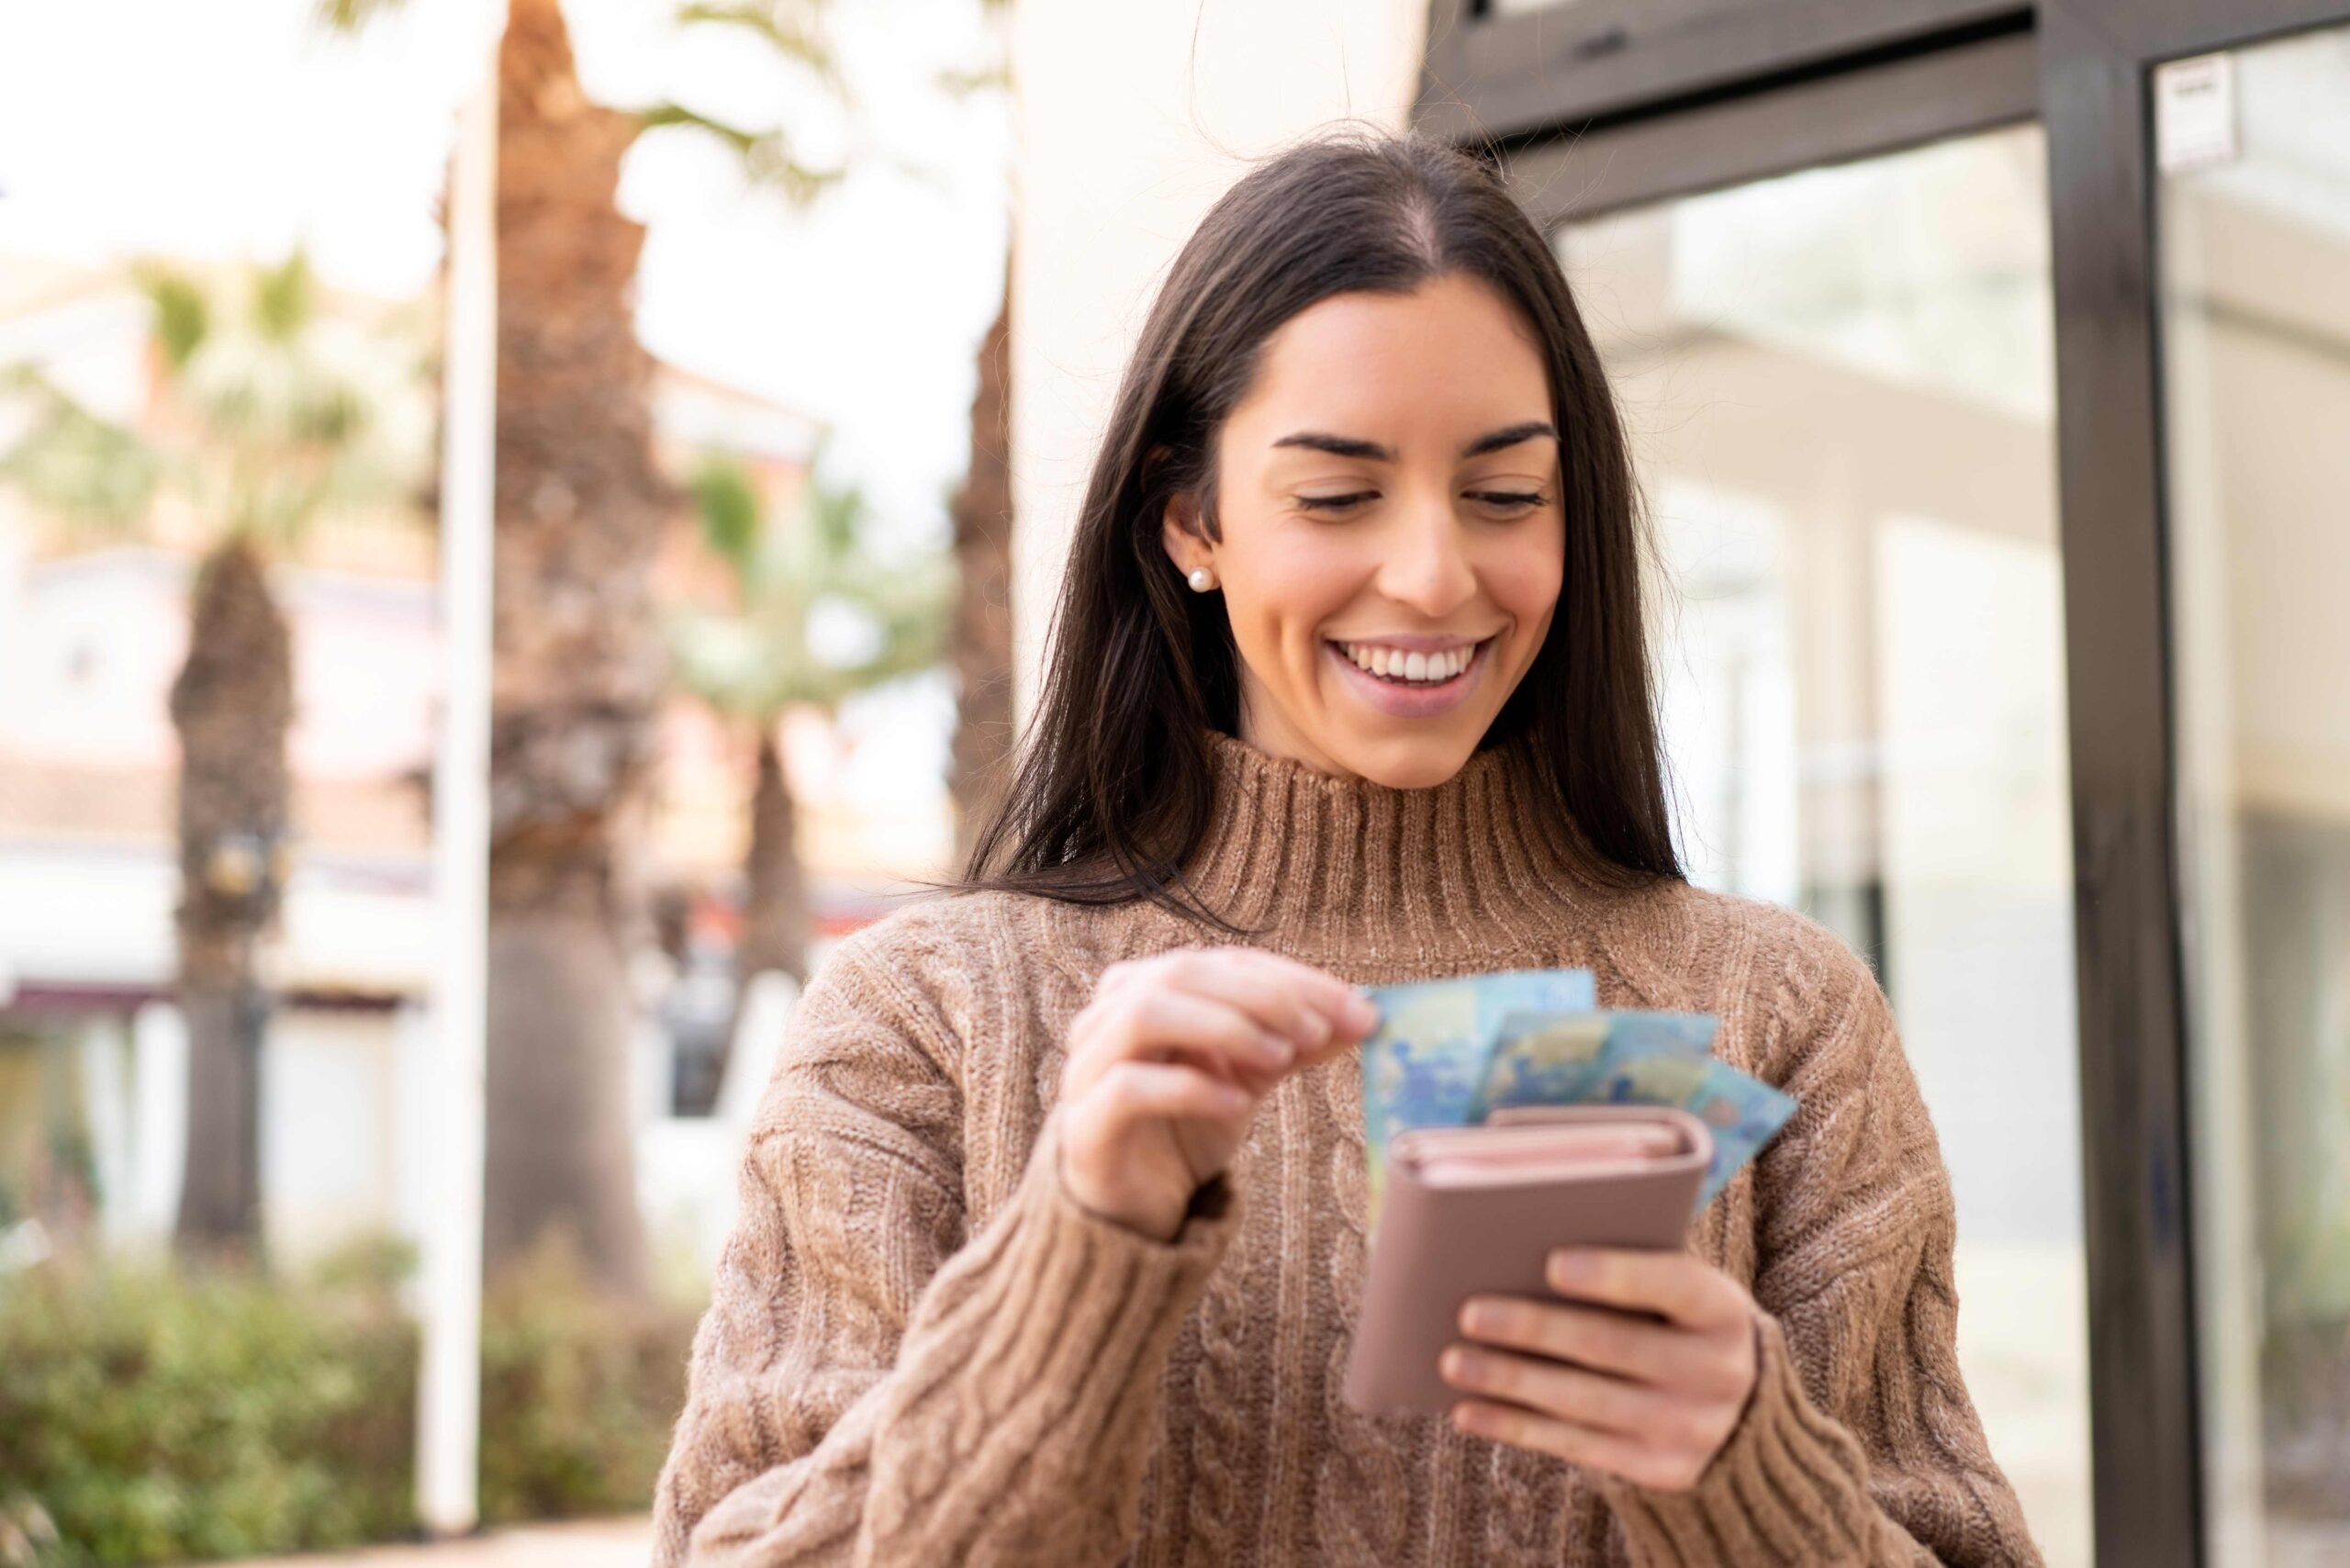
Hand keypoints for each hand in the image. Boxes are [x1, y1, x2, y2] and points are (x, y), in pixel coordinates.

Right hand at [1058, 947, 1375, 1241]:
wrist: (1134, 1207)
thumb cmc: (1186, 1128)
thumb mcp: (1250, 1077)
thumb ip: (1294, 1044)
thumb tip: (1362, 1016)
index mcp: (1146, 988)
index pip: (1223, 962)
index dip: (1292, 978)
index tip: (1355, 1008)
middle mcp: (1107, 1016)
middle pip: (1181, 973)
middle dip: (1261, 997)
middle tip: (1316, 1031)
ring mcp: (1088, 1068)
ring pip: (1143, 1014)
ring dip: (1222, 1027)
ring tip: (1278, 1060)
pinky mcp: (1086, 1125)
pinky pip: (1129, 1087)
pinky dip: (1190, 1088)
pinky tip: (1237, 1105)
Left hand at [1440, 1247, 1759, 1490]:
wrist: (1741, 1411)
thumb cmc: (1678, 1321)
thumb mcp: (1679, 1292)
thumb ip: (1629, 1268)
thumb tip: (1524, 1255)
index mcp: (1723, 1311)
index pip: (1672, 1285)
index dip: (1614, 1275)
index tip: (1551, 1263)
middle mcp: (1717, 1373)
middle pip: (1612, 1346)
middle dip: (1535, 1329)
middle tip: (1469, 1313)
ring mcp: (1689, 1429)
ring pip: (1584, 1402)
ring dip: (1510, 1380)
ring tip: (1452, 1360)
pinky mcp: (1658, 1469)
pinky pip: (1575, 1447)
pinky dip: (1515, 1426)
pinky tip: (1469, 1409)